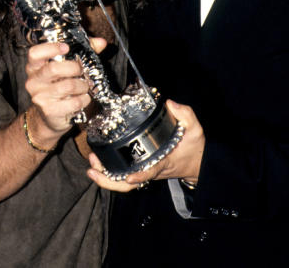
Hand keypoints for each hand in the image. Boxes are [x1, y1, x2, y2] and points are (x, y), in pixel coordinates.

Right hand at [24, 38, 106, 138]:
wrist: (50, 117)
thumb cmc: (59, 86)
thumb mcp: (67, 67)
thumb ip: (83, 51)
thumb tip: (101, 42)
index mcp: (34, 67)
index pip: (35, 53)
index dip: (50, 48)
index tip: (66, 47)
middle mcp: (33, 81)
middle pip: (53, 68)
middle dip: (74, 68)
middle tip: (82, 71)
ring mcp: (39, 97)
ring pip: (68, 86)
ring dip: (83, 85)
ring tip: (85, 86)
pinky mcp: (49, 111)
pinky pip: (74, 102)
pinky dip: (84, 99)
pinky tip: (84, 98)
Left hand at [87, 100, 203, 191]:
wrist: (196, 164)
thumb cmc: (193, 148)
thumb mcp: (195, 130)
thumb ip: (185, 115)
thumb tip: (169, 104)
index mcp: (164, 163)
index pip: (151, 171)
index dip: (140, 175)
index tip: (129, 176)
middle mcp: (151, 170)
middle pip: (128, 184)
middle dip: (109, 180)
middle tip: (93, 168)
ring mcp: (145, 172)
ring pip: (122, 184)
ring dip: (105, 178)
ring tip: (92, 165)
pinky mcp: (141, 170)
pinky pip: (122, 177)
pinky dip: (109, 174)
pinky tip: (98, 163)